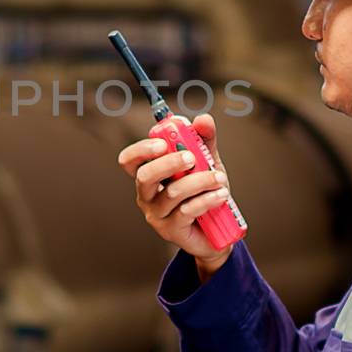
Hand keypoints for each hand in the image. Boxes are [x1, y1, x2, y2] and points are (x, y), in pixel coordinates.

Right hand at [116, 112, 233, 279]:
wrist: (217, 233)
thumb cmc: (205, 194)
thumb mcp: (206, 164)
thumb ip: (204, 140)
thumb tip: (203, 119)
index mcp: (150, 176)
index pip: (130, 161)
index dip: (141, 149)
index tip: (163, 142)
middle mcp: (147, 196)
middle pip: (144, 176)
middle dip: (168, 163)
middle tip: (191, 158)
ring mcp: (157, 215)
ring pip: (172, 193)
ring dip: (199, 181)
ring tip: (219, 178)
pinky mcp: (171, 231)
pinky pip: (187, 211)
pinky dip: (206, 199)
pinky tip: (221, 195)